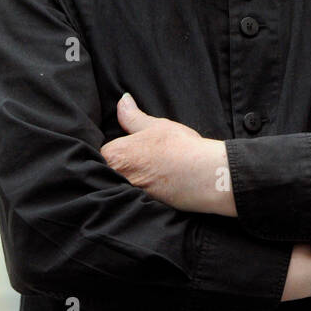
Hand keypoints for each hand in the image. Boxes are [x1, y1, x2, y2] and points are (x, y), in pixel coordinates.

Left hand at [99, 93, 236, 215]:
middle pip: (107, 173)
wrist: (206, 175)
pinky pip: (132, 201)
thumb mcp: (155, 126)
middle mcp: (115, 178)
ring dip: (129, 183)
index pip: (103, 153)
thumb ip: (132, 116)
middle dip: (119, 169)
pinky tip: (155, 189)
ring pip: (119, 187)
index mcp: (114, 156)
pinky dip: (141, 196)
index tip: (130, 151)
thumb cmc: (180, 147)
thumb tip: (122, 100)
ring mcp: (127, 196)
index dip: (117, 151)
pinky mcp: (140, 210)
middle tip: (142, 164)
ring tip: (151, 176)